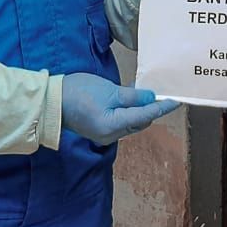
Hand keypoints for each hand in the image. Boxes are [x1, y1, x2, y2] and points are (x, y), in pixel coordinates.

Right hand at [61, 73, 180, 144]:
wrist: (51, 100)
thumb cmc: (78, 92)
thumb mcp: (109, 91)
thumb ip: (133, 96)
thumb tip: (151, 98)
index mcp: (113, 127)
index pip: (145, 116)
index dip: (161, 107)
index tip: (176, 101)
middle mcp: (111, 136)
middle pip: (139, 122)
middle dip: (151, 109)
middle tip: (160, 92)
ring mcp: (105, 135)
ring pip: (131, 123)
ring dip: (140, 110)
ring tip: (146, 93)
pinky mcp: (100, 131)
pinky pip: (121, 122)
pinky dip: (129, 112)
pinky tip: (131, 99)